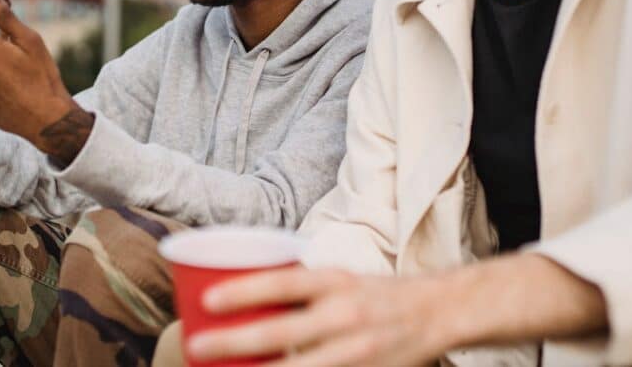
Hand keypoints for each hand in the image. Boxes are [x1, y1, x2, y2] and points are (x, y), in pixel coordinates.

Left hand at [188, 268, 451, 366]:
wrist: (435, 314)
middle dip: (233, 343)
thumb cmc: (375, 295)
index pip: (284, 282)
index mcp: (335, 282)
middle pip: (280, 333)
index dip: (244, 291)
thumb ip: (300, 288)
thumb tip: (243, 294)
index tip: (207, 300)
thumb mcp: (340, 279)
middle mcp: (344, 316)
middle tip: (196, 345)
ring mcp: (354, 352)